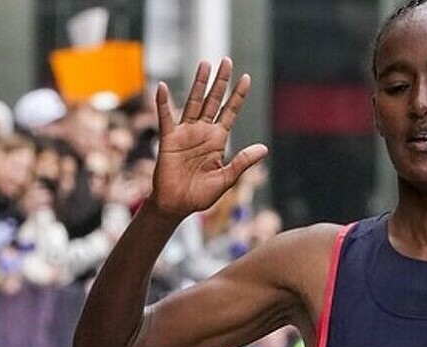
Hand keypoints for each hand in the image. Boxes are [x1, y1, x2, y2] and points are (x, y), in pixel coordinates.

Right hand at [151, 58, 268, 221]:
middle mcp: (203, 132)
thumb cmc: (201, 195)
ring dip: (198, 84)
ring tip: (205, 64)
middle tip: (227, 60)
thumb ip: (242, 162)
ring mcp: (185, 133)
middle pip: (213, 101)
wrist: (177, 205)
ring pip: (193, 102)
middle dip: (220, 82)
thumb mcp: (226, 178)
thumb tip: (264, 148)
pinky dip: (163, 103)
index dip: (238, 96)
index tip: (246, 78)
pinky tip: (163, 87)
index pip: (230, 112)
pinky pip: (166, 118)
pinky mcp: (169, 139)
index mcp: (218, 140)